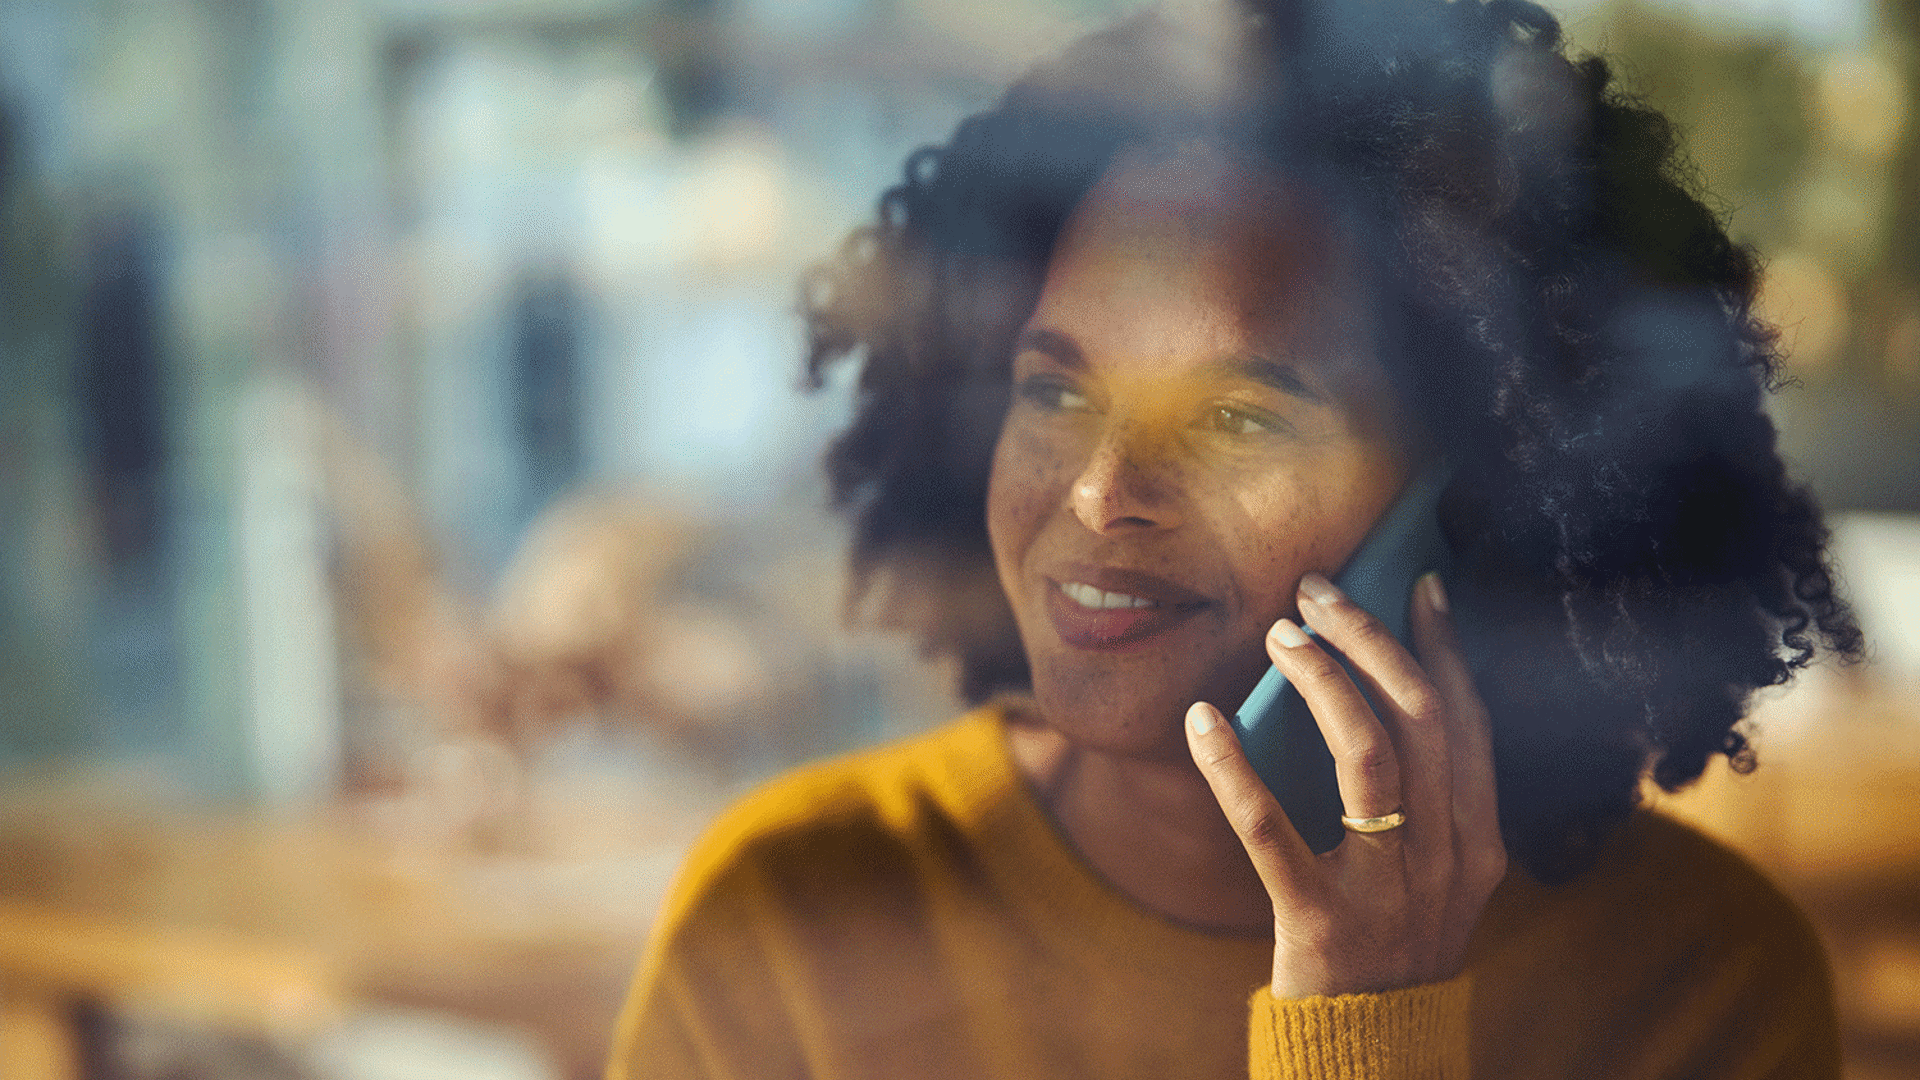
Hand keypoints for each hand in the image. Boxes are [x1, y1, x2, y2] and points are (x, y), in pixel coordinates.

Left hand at [1185, 571, 1505, 998]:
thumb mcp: (1429, 873)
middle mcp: (1445, 860)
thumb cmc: (1386, 941)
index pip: (1468, 720)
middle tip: (1316, 591)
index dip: (1444, 646)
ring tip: (1277, 634)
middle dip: (1370, 639)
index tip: (1420, 581)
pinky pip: (1270, 832)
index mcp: (1477, 842)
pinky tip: (1202, 721)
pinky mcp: (1319, 924)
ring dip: (1321, 681)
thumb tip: (1369, 686)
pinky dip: (1233, 769)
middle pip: (1420, 719)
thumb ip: (1419, 797)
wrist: (1369, 1052)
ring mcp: (1387, 892)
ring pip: (1367, 758)